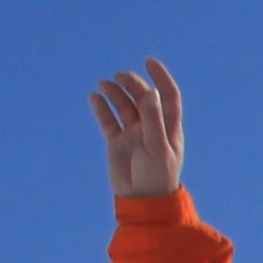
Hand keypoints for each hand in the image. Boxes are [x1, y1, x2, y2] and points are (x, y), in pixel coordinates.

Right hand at [91, 60, 181, 203]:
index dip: (160, 77)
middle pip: (142, 96)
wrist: (142, 201)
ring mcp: (133, 133)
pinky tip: (94, 98)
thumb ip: (154, 120)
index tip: (149, 61)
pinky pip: (109, 120)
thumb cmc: (157, 177)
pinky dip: (101, 108)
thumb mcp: (158, 148)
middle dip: (131, 83)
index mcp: (167, 127)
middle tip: (119, 76)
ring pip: (123, 105)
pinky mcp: (117, 141)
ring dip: (114, 92)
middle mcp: (151, 126)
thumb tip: (151, 92)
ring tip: (103, 84)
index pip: (167, 96)